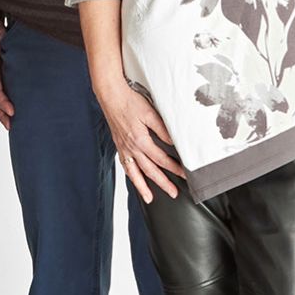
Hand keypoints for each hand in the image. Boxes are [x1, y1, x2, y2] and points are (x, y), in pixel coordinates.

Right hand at [93, 78, 185, 202]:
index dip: (174, 168)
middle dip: (162, 183)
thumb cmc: (129, 102)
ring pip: (134, 172)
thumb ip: (163, 130)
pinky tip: (135, 179)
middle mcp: (131, 147)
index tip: (184, 174)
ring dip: (142, 187)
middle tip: (173, 193)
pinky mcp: (119, 145)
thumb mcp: (150, 113)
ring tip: (149, 198)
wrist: (111, 96)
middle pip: (149, 170)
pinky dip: (131, 175)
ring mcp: (124, 148)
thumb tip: (173, 143)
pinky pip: (125, 165)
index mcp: (140, 140)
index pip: (161, 159)